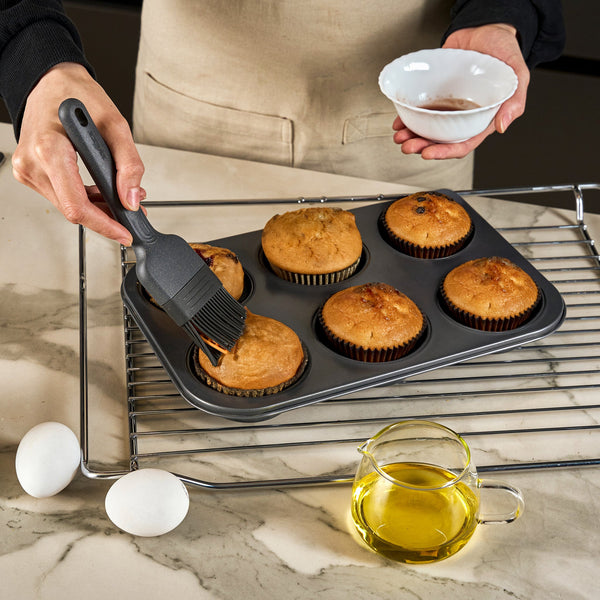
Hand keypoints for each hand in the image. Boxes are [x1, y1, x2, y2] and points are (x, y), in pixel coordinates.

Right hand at [11, 62, 144, 244]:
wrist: (50, 81)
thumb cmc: (77, 94)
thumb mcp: (115, 124)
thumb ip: (128, 164)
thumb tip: (130, 198)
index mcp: (49, 150)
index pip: (76, 206)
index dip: (104, 224)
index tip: (124, 232)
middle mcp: (32, 163)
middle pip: (74, 210)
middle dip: (107, 215)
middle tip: (133, 208)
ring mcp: (28, 170)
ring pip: (69, 206)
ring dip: (98, 206)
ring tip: (122, 194)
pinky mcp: (31, 172)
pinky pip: (62, 196)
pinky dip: (86, 198)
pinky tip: (103, 190)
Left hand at [392, 24, 529, 159]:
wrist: (486, 28)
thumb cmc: (504, 53)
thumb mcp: (518, 75)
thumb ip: (515, 101)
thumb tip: (502, 127)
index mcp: (481, 119)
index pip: (463, 143)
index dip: (445, 152)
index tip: (427, 154)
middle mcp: (462, 115)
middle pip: (440, 139)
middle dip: (422, 146)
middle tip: (408, 146)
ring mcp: (448, 105)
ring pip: (427, 128)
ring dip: (411, 135)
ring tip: (399, 136)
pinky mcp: (436, 93)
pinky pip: (420, 109)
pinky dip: (407, 118)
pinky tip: (399, 122)